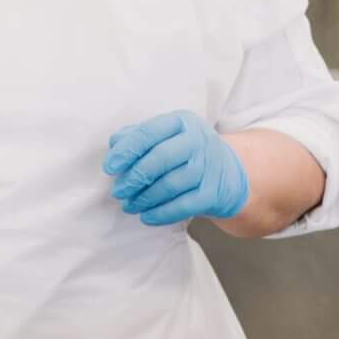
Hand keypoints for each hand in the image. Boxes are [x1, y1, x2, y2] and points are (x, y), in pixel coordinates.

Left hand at [102, 109, 248, 226]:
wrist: (229, 172)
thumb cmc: (186, 152)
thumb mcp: (166, 135)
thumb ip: (138, 136)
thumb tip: (114, 145)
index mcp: (181, 121)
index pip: (148, 132)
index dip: (126, 150)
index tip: (109, 167)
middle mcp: (198, 140)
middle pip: (160, 159)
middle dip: (134, 177)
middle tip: (118, 191)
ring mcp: (209, 167)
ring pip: (171, 184)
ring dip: (145, 198)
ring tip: (129, 205)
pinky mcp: (214, 192)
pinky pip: (184, 206)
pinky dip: (162, 213)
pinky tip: (146, 216)